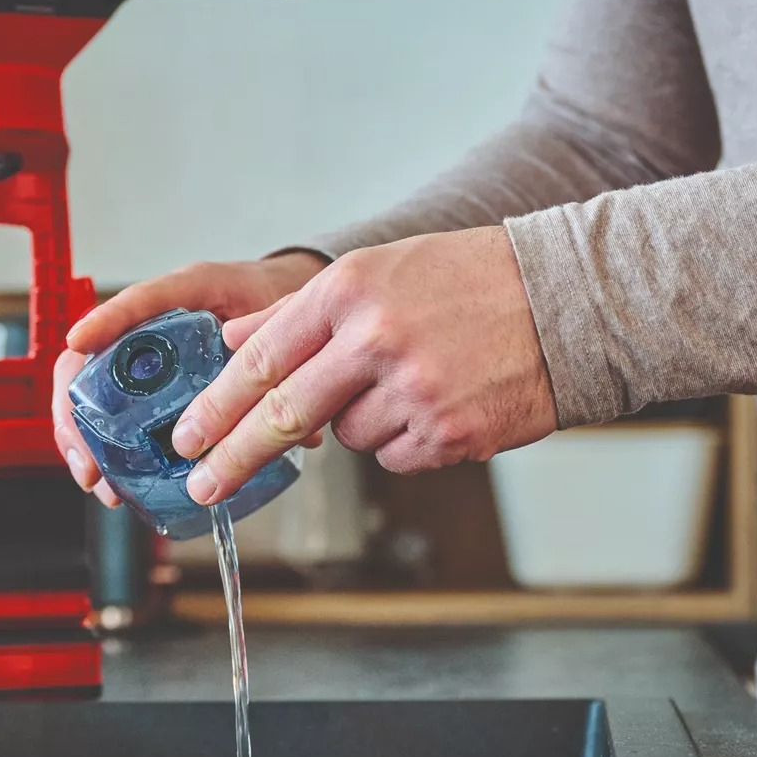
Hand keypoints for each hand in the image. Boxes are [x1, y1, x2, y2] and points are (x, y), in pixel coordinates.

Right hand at [52, 251, 328, 505]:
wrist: (271, 292)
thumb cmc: (267, 297)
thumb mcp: (279, 318)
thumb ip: (284, 364)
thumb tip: (302, 428)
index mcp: (187, 291)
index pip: (141, 300)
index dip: (106, 319)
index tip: (80, 341)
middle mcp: (150, 319)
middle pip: (90, 358)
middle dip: (77, 412)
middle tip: (90, 461)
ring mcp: (139, 349)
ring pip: (88, 388)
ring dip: (83, 438)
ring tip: (98, 481)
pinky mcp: (141, 377)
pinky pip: (107, 408)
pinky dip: (102, 445)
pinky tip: (111, 478)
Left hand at [169, 226, 558, 504]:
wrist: (569, 299)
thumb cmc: (467, 281)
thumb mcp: (377, 272)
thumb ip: (298, 312)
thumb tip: (231, 340)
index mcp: (350, 292)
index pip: (262, 360)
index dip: (217, 405)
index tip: (187, 434)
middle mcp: (376, 340)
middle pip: (284, 414)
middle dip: (234, 455)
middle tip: (202, 483)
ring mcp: (415, 391)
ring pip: (347, 437)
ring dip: (358, 422)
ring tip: (408, 380)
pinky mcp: (449, 435)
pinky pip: (394, 455)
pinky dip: (402, 439)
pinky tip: (436, 401)